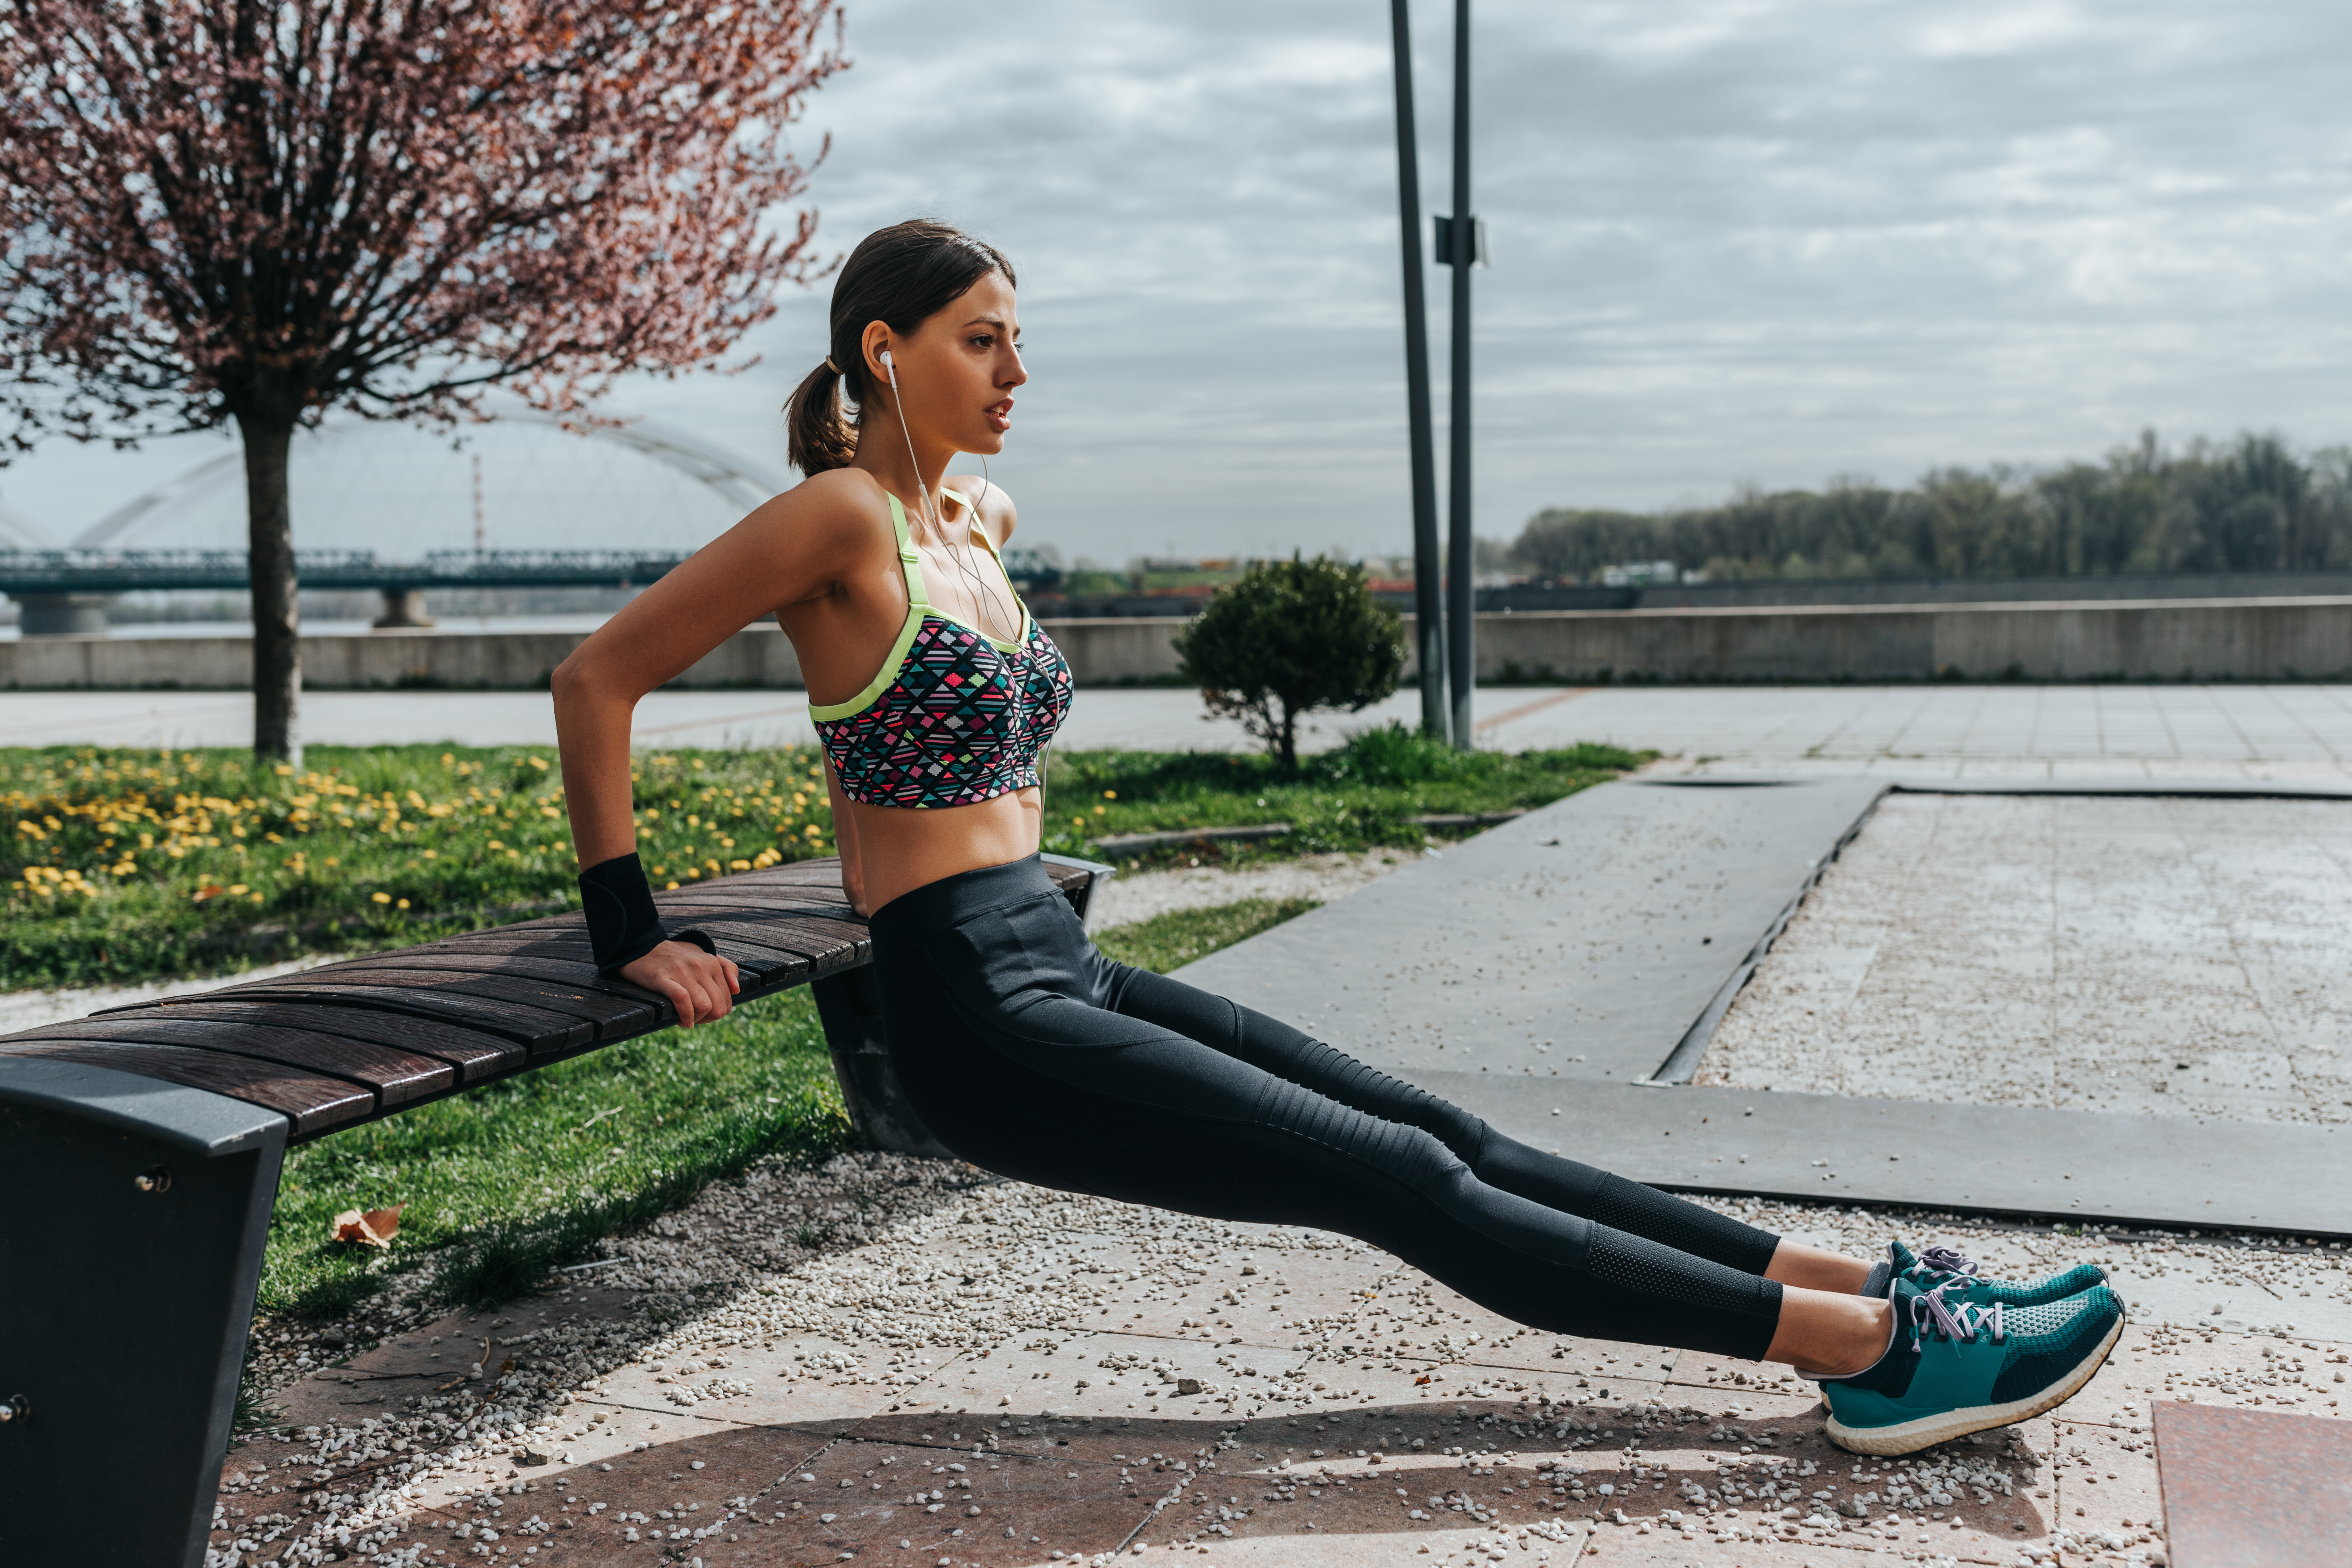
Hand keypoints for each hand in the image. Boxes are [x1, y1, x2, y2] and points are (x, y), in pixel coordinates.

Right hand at [620, 939, 739, 1026]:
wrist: (643, 947)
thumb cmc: (676, 956)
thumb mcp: (704, 955)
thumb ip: (726, 968)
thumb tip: (736, 990)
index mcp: (712, 963)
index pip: (727, 999)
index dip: (717, 1013)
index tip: (704, 1014)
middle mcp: (701, 966)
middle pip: (718, 1006)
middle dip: (708, 1019)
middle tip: (695, 1019)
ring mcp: (682, 972)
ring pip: (704, 1006)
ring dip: (696, 1020)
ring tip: (686, 1020)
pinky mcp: (663, 978)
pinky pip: (682, 1001)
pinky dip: (685, 1016)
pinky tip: (681, 1021)